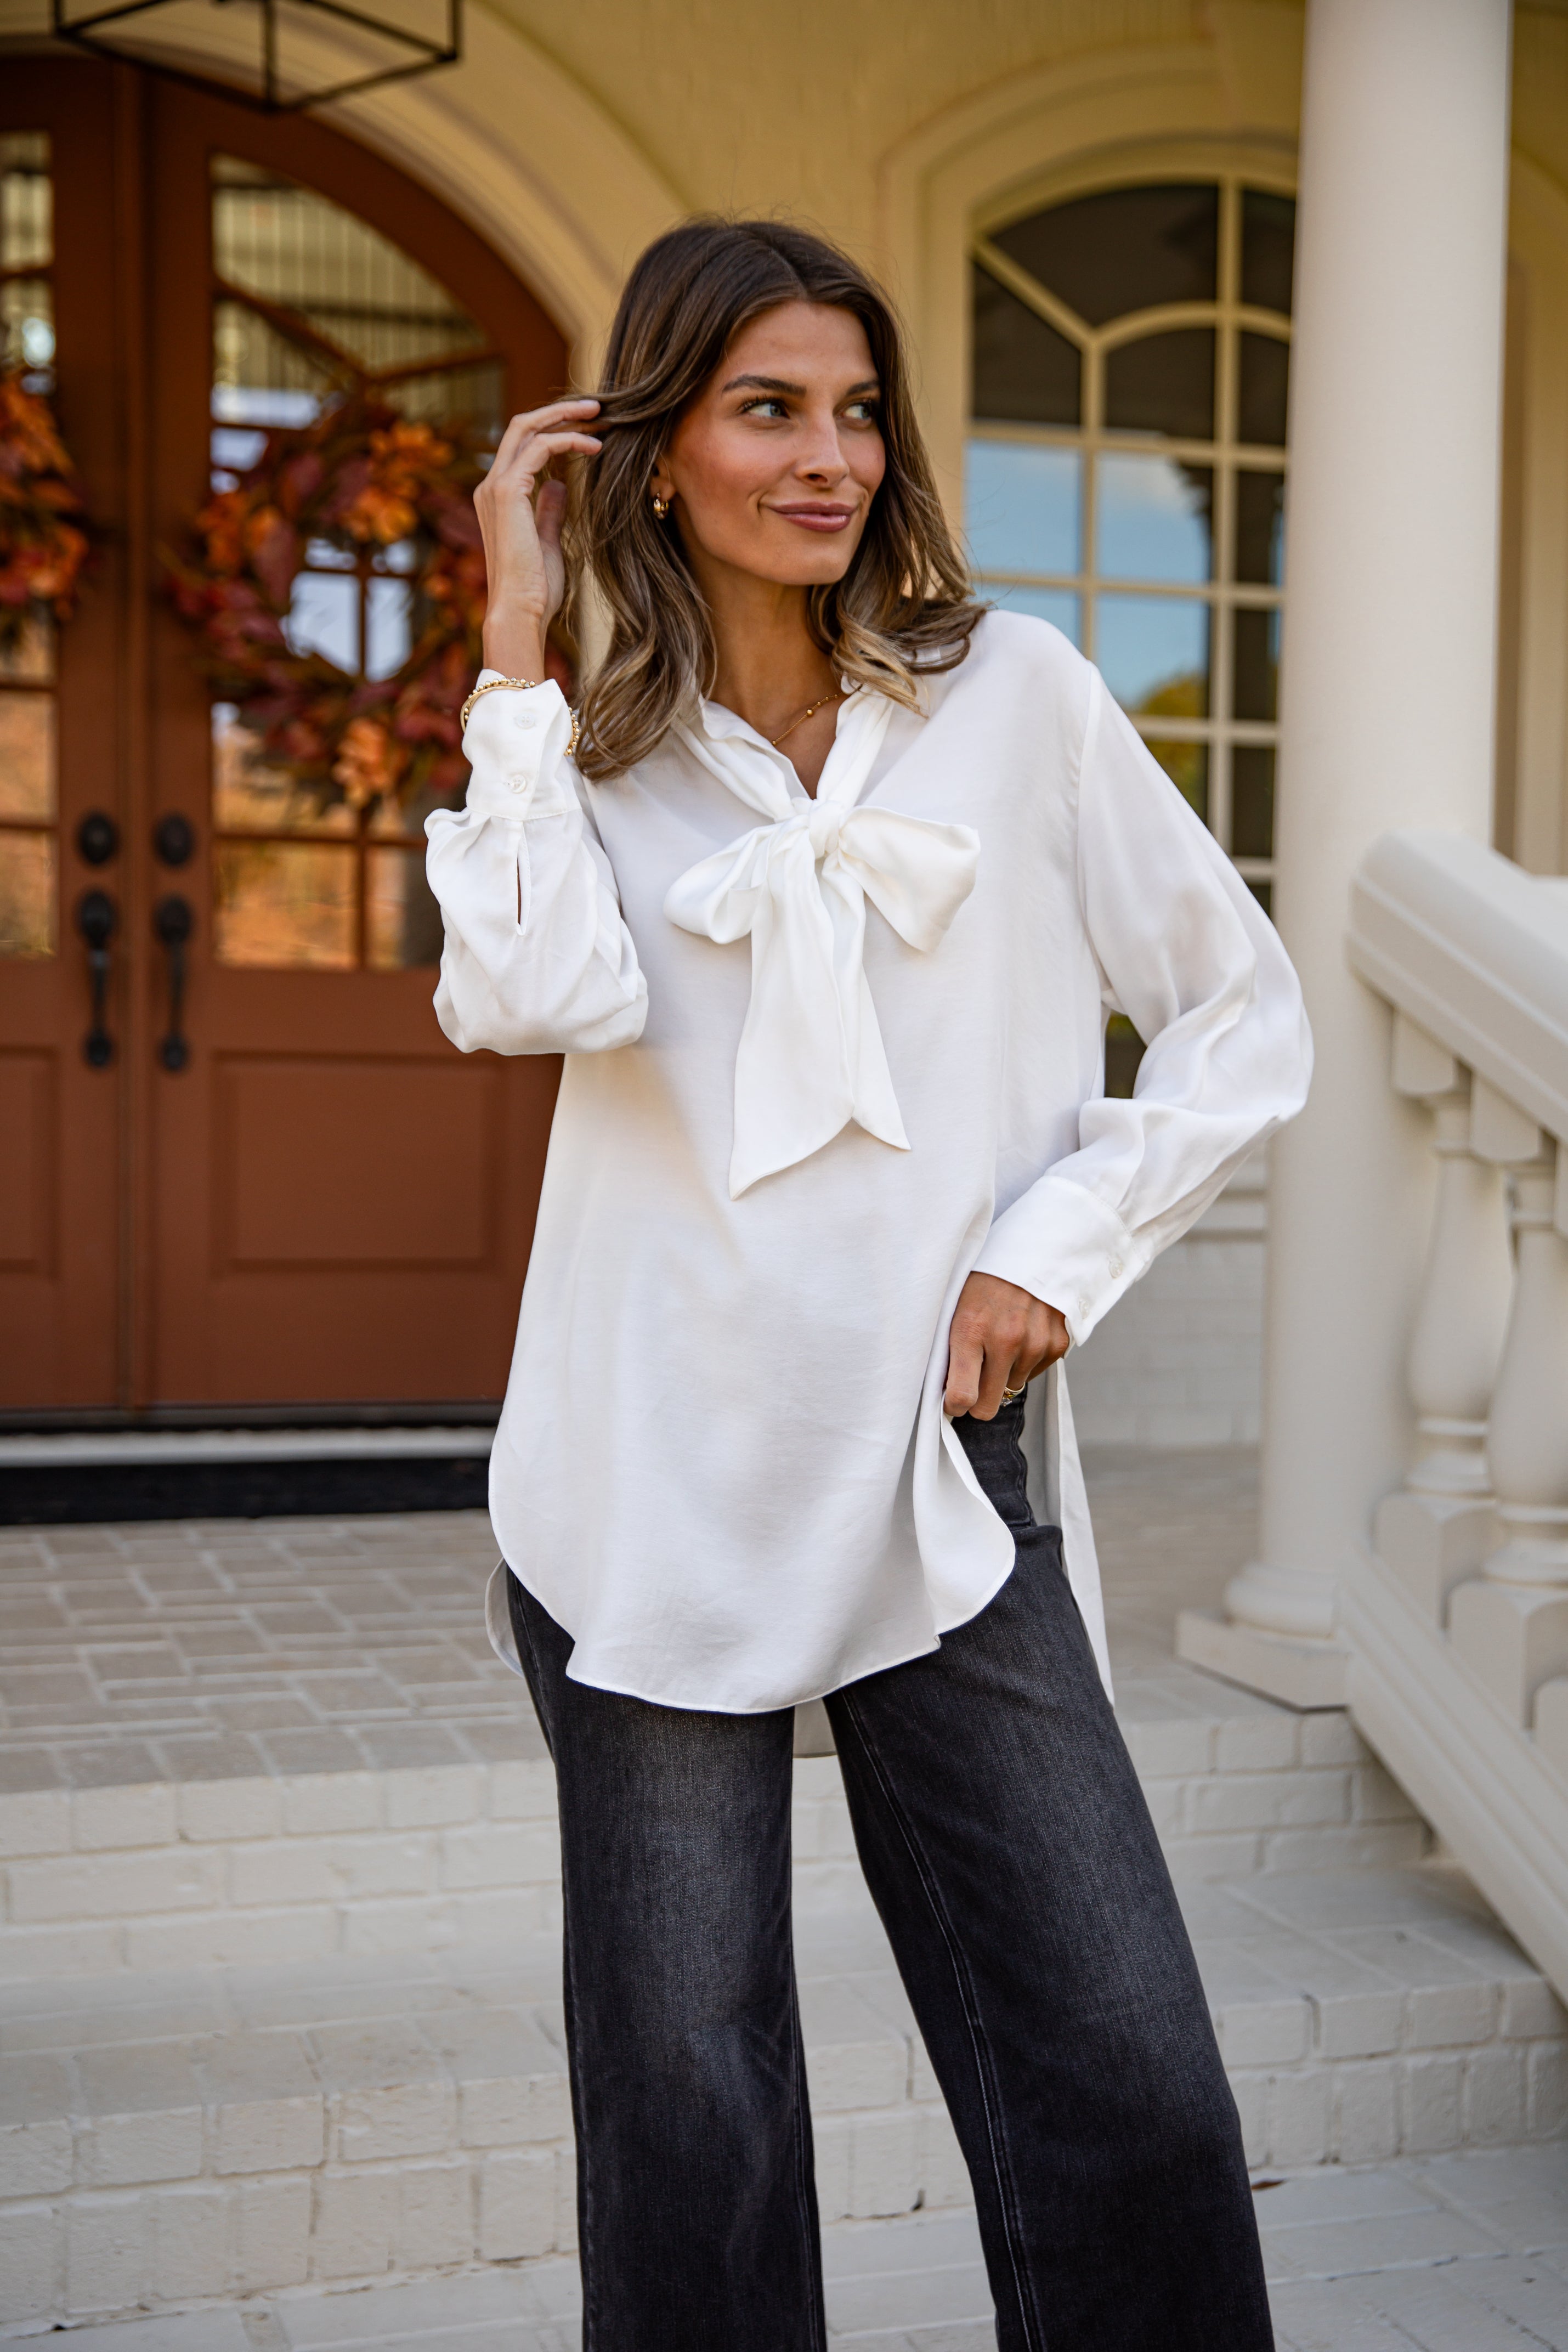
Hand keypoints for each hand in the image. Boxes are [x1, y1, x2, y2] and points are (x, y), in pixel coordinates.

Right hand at [474, 399, 601, 677]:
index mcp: (498, 497)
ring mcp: (495, 486)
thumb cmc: (535, 589)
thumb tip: (558, 485)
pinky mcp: (508, 492)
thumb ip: (549, 511)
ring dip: (566, 418)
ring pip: (527, 428)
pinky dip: (568, 441)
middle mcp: (490, 486)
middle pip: (522, 427)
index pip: (523, 447)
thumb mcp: (548, 542)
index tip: (588, 431)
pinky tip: (594, 448)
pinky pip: (539, 448)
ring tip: (601, 419)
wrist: (519, 612)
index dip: (554, 431)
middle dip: (559, 411)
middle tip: (596, 407)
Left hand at [943, 1272, 1068, 1419]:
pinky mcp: (1056, 1344)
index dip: (955, 1405)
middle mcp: (1005, 1340)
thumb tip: (946, 1391)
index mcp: (971, 1329)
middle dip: (978, 1399)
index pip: (962, 1396)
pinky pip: (1033, 1373)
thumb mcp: (955, 1306)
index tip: (953, 1400)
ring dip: (1003, 1373)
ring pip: (1011, 1387)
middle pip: (988, 1406)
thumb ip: (948, 1348)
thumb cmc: (983, 1280)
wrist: (1031, 1250)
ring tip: (1000, 1339)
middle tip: (973, 1380)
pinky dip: (1024, 1362)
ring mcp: (1034, 1343)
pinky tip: (1021, 1334)